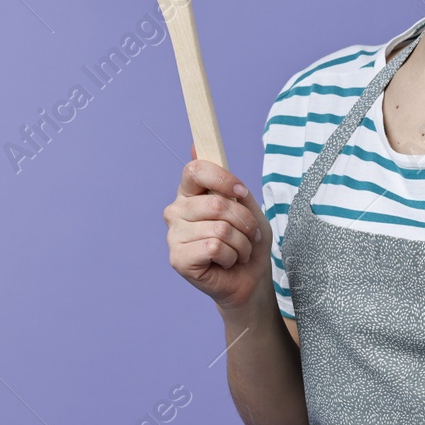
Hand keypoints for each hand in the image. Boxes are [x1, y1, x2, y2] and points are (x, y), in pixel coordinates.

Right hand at [163, 143, 273, 309]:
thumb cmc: (248, 240)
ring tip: (238, 251)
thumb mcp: (246, 206)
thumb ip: (224, 180)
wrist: (251, 278)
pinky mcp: (177, 259)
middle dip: (244, 221)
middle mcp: (176, 211)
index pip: (195, 170)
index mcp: (190, 193)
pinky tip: (227, 262)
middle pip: (216, 203)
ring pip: (219, 228)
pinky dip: (231, 256)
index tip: (241, 193)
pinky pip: (214, 247)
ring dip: (241, 243)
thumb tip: (195, 146)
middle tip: (248, 235)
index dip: (222, 179)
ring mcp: (174, 235)